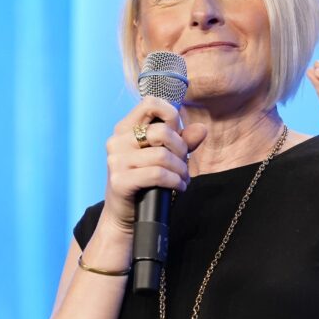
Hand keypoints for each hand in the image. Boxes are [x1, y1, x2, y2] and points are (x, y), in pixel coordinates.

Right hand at [102, 96, 207, 234]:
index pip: (149, 103)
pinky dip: (175, 181)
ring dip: (181, 169)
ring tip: (183, 178)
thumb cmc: (145, 182)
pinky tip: (179, 187)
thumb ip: (182, 141)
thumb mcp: (163, 158)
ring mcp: (116, 161)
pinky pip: (158, 174)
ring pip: (163, 156)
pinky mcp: (120, 181)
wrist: (124, 215)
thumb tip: (201, 129)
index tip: (178, 133)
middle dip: (181, 149)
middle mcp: (116, 141)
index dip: (171, 115)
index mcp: (124, 129)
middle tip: (184, 164)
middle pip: (162, 132)